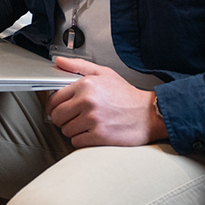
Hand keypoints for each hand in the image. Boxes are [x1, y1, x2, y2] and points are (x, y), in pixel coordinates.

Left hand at [45, 57, 167, 147]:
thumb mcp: (104, 73)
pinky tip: (92, 133)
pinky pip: (76, 142)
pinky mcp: (99, 136)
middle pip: (57, 116)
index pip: (54, 98)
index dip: (54, 106)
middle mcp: (88, 101)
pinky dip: (81, 140)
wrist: (150, 114)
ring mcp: (93, 120)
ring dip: (73, 130)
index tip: (59, 108)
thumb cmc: (126, 95)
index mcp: (86, 85)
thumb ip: (78, 66)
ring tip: (86, 125)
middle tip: (73, 118)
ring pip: (65, 130)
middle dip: (62, 119)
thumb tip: (58, 62)